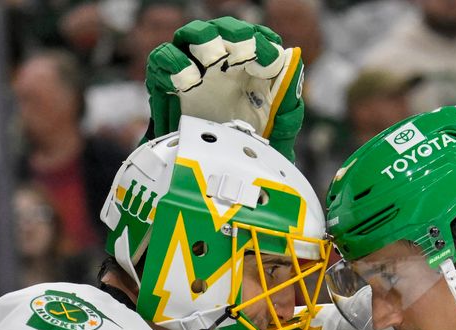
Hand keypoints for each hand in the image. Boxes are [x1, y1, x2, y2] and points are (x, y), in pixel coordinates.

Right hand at [145, 16, 304, 160]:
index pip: (259, 39)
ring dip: (204, 41)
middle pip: (226, 29)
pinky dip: (172, 63)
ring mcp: (193, 69)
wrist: (211, 174)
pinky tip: (187, 81)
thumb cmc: (247, 152)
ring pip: (193, 34)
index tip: (268, 61)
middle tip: (244, 54)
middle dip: (236, 36)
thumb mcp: (276, 134)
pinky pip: (162, 58)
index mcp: (251, 71)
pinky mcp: (167, 82)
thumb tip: (293, 59)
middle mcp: (222, 63)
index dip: (264, 43)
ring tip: (213, 61)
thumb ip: (288, 102)